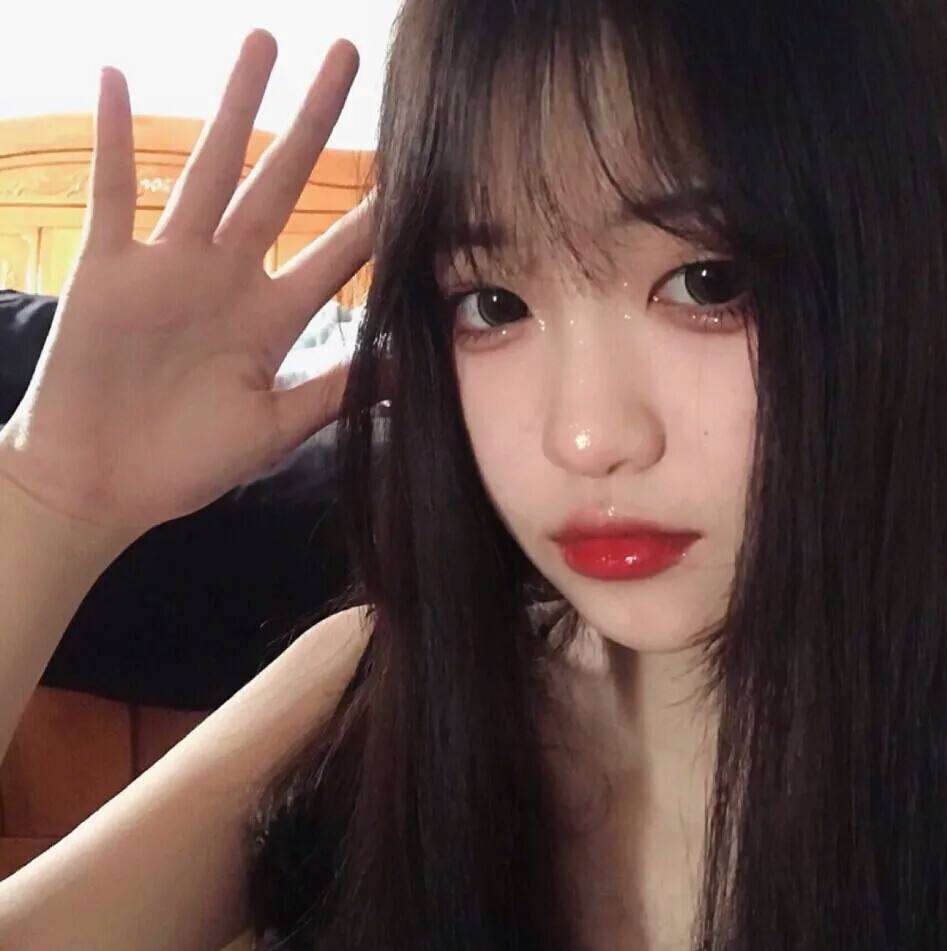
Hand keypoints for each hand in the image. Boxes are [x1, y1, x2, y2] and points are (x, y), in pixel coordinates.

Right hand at [0, 29, 373, 540]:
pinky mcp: (108, 270)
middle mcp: (228, 279)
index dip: (375, 212)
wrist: (103, 483)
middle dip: (315, 123)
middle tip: (349, 57)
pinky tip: (119, 80)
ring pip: (208, 171)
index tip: (415, 167)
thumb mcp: (275, 426)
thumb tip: (409, 365)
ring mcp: (169, 267)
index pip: (336, 253)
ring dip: (235, 108)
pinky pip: (111, 194)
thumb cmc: (188, 462)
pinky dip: (112, 141)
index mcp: (272, 318)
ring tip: (264, 43)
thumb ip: (337, 388)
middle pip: (281, 186)